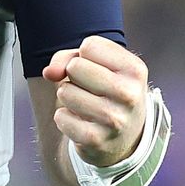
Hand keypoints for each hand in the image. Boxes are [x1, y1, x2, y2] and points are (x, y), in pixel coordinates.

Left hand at [43, 35, 149, 167]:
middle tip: (88, 88)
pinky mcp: (96, 140)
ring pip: (64, 91)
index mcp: (135, 70)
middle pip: (75, 66)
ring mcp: (115, 119)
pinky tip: (82, 122)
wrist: (125, 136)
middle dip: (73, 75)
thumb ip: (67, 57)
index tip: (97, 69)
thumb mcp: (98, 66)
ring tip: (86, 104)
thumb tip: (49, 73)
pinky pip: (60, 117)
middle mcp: (130, 94)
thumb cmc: (106, 90)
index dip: (84, 56)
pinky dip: (64, 118)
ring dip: (68, 96)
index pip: (89, 46)